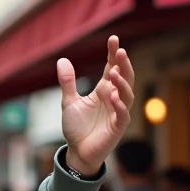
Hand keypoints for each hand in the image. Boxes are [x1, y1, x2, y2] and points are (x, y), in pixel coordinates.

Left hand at [59, 35, 134, 175]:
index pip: (112, 68)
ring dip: (121, 83)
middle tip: (119, 51)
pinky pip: (122, 115)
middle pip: (124, 78)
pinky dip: (120, 105)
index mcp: (103, 91)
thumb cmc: (77, 128)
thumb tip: (62, 60)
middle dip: (123, 64)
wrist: (77, 151)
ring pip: (126, 95)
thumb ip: (68, 82)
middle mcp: (114, 99)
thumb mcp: (69, 101)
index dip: (113, 54)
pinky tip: (114, 97)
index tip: (113, 39)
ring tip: (114, 72)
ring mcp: (118, 113)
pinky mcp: (118, 128)